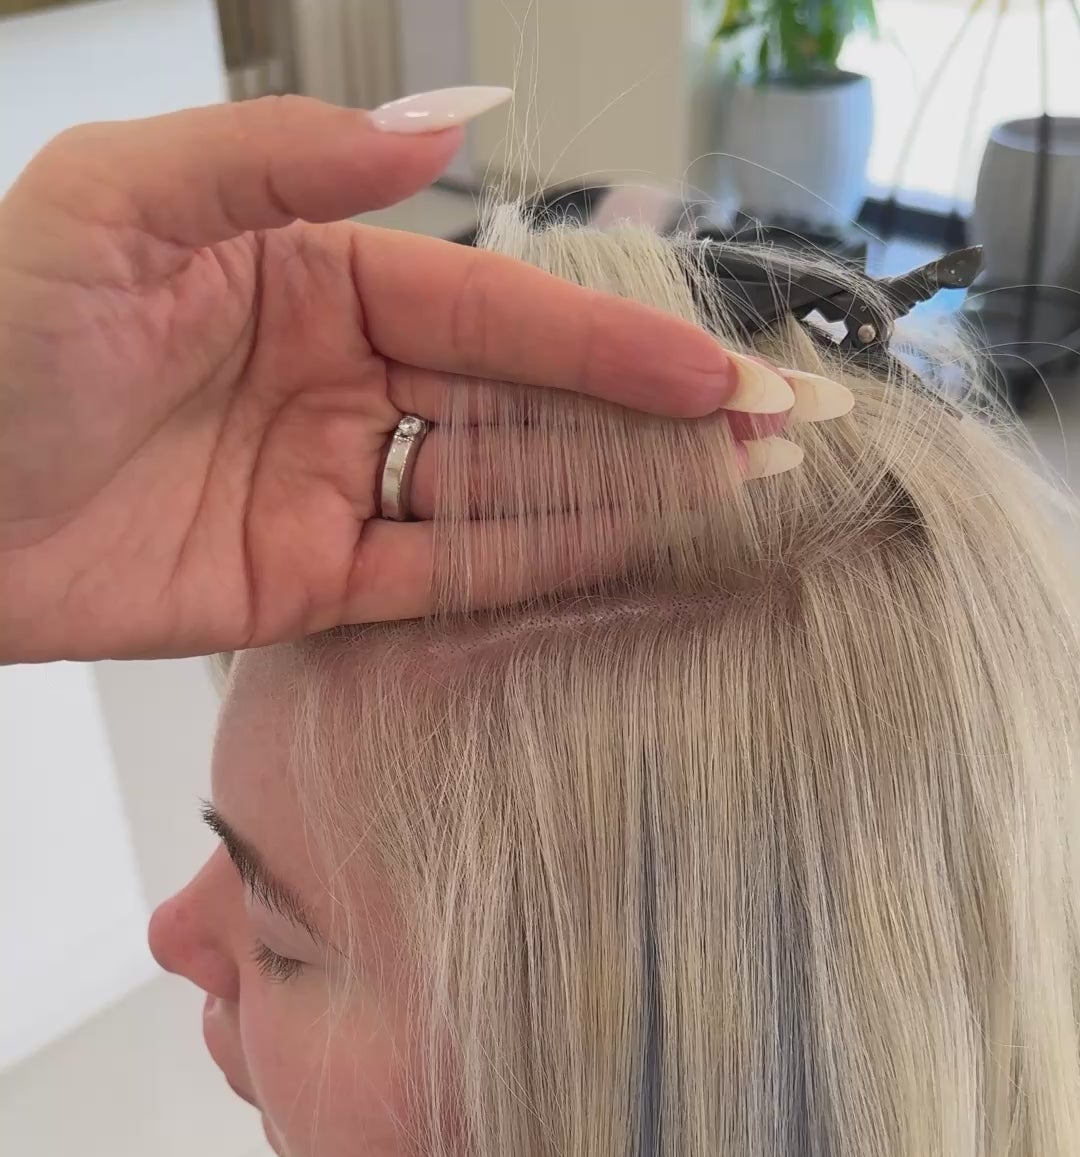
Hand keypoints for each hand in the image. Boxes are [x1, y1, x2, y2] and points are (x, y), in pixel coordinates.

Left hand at [0, 95, 769, 665]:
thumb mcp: (124, 201)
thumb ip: (289, 161)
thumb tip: (451, 129)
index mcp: (306, 270)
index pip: (490, 308)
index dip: (605, 340)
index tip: (709, 373)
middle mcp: (336, 378)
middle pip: (520, 402)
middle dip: (644, 422)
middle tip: (769, 444)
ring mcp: (329, 485)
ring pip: (499, 490)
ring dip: (614, 497)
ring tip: (730, 507)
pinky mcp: (305, 586)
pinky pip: (438, 576)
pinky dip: (529, 569)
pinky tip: (621, 559)